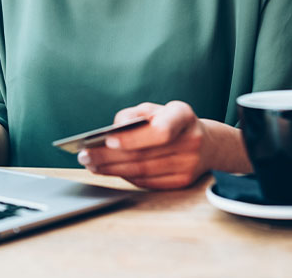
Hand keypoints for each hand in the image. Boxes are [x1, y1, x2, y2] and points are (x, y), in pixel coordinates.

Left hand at [77, 101, 212, 189]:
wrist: (206, 144)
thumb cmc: (170, 122)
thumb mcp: (154, 109)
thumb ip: (133, 114)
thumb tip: (115, 129)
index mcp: (183, 116)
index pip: (161, 130)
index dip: (134, 137)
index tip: (108, 139)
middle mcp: (191, 141)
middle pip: (144, 155)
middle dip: (109, 156)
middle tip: (85, 156)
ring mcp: (189, 165)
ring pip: (143, 171)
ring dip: (112, 169)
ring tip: (90, 164)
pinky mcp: (182, 182)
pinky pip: (147, 182)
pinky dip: (124, 177)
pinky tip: (107, 170)